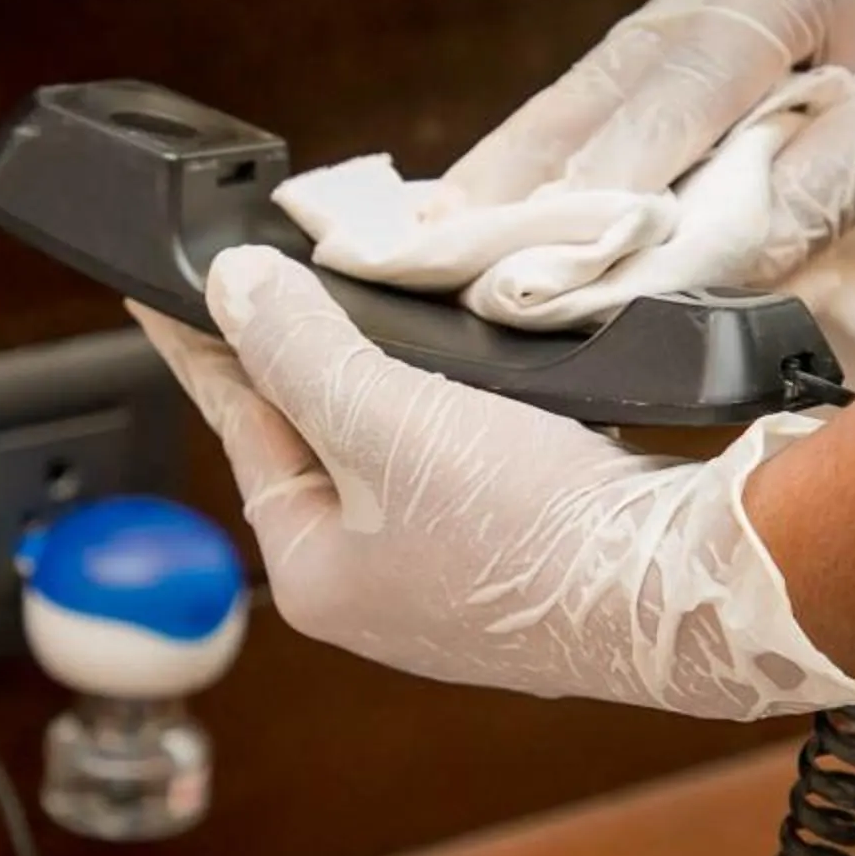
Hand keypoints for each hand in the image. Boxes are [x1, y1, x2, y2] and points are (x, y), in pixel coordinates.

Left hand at [136, 247, 854, 720]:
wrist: (685, 588)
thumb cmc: (533, 528)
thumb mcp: (387, 418)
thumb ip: (300, 347)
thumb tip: (233, 288)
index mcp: (316, 575)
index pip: (241, 428)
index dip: (209, 343)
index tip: (169, 287)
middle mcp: (377, 590)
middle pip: (319, 436)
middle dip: (314, 350)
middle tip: (290, 265)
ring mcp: (453, 580)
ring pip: (399, 443)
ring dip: (396, 372)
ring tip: (382, 294)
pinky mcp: (527, 558)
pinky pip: (468, 459)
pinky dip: (462, 404)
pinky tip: (475, 357)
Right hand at [441, 0, 854, 279]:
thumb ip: (825, 184)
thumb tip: (712, 262)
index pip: (678, 83)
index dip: (608, 171)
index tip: (546, 245)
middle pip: (602, 83)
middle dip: (517, 168)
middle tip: (433, 244)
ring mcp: (704, 12)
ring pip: (592, 98)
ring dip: (518, 172)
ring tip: (433, 237)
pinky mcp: (703, 61)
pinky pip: (616, 118)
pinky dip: (560, 169)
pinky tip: (498, 214)